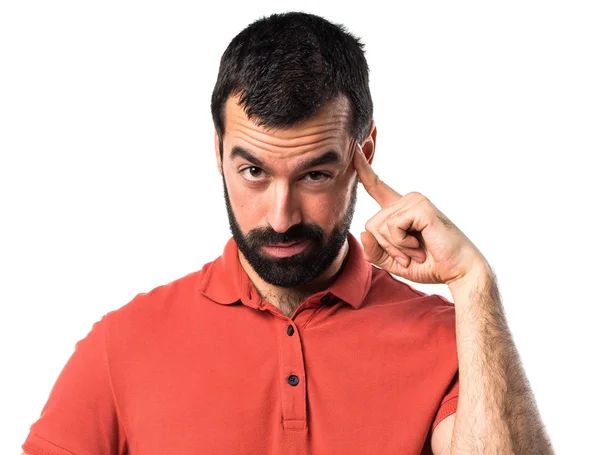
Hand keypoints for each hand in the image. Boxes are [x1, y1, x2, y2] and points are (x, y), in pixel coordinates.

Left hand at [353, 143, 488, 285]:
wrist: (458, 271)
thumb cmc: (429, 265)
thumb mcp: (392, 262)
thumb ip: (373, 251)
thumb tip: (363, 232)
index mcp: (399, 209)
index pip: (376, 186)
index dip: (363, 168)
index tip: (355, 148)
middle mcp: (406, 200)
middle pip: (370, 224)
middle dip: (386, 247)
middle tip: (410, 256)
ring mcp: (414, 201)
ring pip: (379, 227)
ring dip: (395, 248)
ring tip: (417, 251)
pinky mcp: (420, 207)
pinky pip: (392, 227)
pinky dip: (402, 244)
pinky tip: (419, 247)